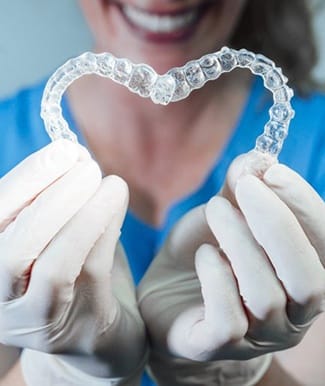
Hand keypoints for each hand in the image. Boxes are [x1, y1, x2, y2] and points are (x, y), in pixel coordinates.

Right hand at [0, 140, 145, 383]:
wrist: (96, 334)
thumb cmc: (75, 273)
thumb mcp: (56, 235)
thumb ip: (56, 203)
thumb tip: (73, 156)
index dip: (27, 180)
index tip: (65, 150)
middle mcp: (1, 299)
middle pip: (11, 247)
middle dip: (52, 197)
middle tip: (88, 164)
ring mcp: (35, 320)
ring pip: (51, 265)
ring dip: (83, 215)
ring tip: (111, 182)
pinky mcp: (75, 328)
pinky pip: (89, 274)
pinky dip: (104, 232)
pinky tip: (116, 203)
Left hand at [138, 152, 324, 384]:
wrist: (165, 296)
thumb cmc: (202, 254)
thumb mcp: (222, 216)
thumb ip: (239, 191)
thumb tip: (255, 160)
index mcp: (300, 276)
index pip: (324, 245)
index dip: (304, 206)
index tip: (272, 171)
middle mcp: (291, 314)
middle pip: (308, 279)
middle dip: (278, 224)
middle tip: (244, 186)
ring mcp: (257, 336)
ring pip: (265, 295)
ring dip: (240, 242)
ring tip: (215, 209)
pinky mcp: (218, 346)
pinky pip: (229, 320)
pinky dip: (216, 277)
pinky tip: (204, 255)